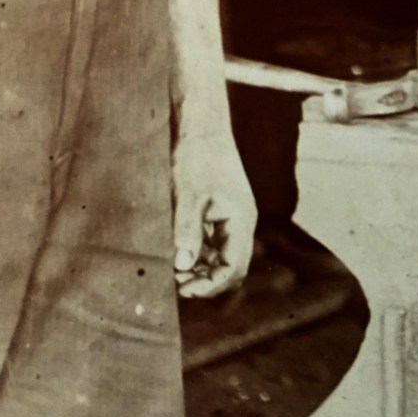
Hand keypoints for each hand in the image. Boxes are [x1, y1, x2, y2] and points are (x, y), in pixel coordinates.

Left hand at [171, 132, 256, 298]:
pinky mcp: (223, 213)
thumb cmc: (196, 156)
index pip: (234, 267)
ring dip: (202, 269)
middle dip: (207, 281)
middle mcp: (242, 223)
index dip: (211, 284)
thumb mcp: (187, 196)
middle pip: (232, 267)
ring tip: (175, 272)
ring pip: (224, 257)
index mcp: (240, 220)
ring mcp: (234, 218)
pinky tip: (180, 255)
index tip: (184, 290)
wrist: (202, 126)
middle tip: (177, 285)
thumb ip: (186, 232)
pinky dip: (200, 254)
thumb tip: (182, 266)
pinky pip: (216, 243)